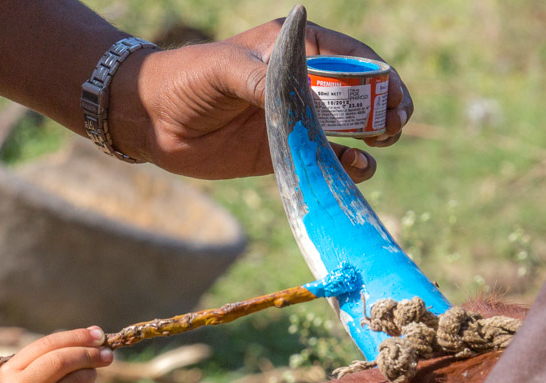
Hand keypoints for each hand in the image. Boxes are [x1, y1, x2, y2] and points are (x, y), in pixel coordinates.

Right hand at [0, 326, 110, 382]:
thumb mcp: (32, 379)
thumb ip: (56, 355)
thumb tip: (96, 334)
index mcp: (10, 373)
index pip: (47, 345)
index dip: (76, 337)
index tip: (99, 335)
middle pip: (62, 360)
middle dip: (89, 353)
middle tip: (108, 354)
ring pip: (79, 378)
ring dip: (90, 375)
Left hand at [110, 19, 413, 180]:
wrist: (150, 118)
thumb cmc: (186, 79)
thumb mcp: (225, 69)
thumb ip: (261, 80)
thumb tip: (296, 97)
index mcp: (295, 50)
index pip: (352, 60)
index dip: (380, 77)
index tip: (395, 96)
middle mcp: (301, 84)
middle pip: (360, 94)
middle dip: (385, 107)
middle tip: (394, 125)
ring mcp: (293, 120)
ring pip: (348, 128)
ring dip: (371, 137)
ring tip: (380, 144)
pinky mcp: (281, 152)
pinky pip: (323, 159)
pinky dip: (345, 166)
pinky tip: (356, 169)